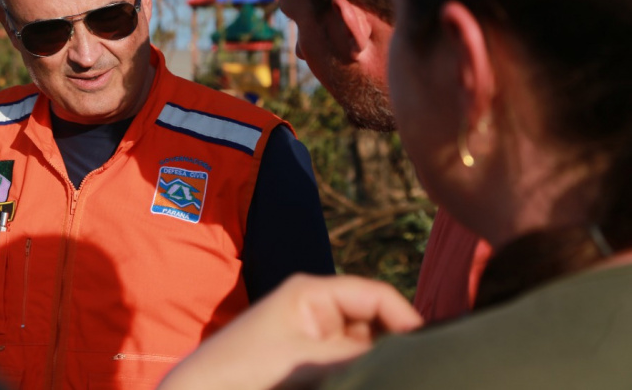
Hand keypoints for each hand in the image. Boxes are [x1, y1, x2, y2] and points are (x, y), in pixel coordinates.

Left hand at [158, 274, 422, 389]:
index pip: (376, 296)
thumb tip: (408, 358)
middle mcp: (318, 310)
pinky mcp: (312, 366)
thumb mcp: (305, 361)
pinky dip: (364, 375)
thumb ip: (357, 359)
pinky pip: (350, 367)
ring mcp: (315, 340)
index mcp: (313, 292)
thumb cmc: (242, 369)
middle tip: (419, 371)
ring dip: (380, 364)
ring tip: (398, 376)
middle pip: (377, 323)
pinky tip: (376, 379)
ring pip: (367, 349)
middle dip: (397, 346)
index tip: (431, 350)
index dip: (407, 319)